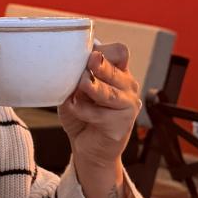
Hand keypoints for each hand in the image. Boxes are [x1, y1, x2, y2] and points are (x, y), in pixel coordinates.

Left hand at [58, 43, 141, 174]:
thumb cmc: (80, 114)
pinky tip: (74, 108)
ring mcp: (128, 105)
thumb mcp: (74, 90)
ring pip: (109, 92)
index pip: (119, 52)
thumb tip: (70, 67)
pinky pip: (100, 114)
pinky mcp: (122, 124)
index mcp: (117, 72)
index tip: (88, 53)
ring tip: (80, 86)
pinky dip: (83, 110)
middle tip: (89, 62)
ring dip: (92, 88)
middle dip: (100, 66)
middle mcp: (127, 86)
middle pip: (116, 69)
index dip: (104, 51)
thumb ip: (75, 78)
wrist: (87, 147)